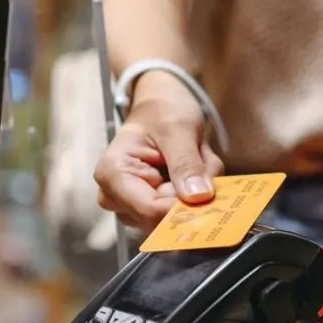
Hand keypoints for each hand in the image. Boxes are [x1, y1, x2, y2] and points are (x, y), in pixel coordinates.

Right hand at [94, 72, 224, 229]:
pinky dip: (196, 193)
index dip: (185, 205)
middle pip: (163, 218)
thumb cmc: (162, 110)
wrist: (160, 104)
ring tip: (195, 159)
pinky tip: (193, 171)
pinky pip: (180, 213)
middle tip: (202, 160)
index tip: (210, 189)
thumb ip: (186, 163)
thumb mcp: (178, 129)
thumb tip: (197, 197)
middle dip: (193, 194)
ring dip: (197, 191)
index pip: (151, 210)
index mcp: (112, 174)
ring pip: (176, 217)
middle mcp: (115, 197)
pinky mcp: (148, 209)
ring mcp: (130, 206)